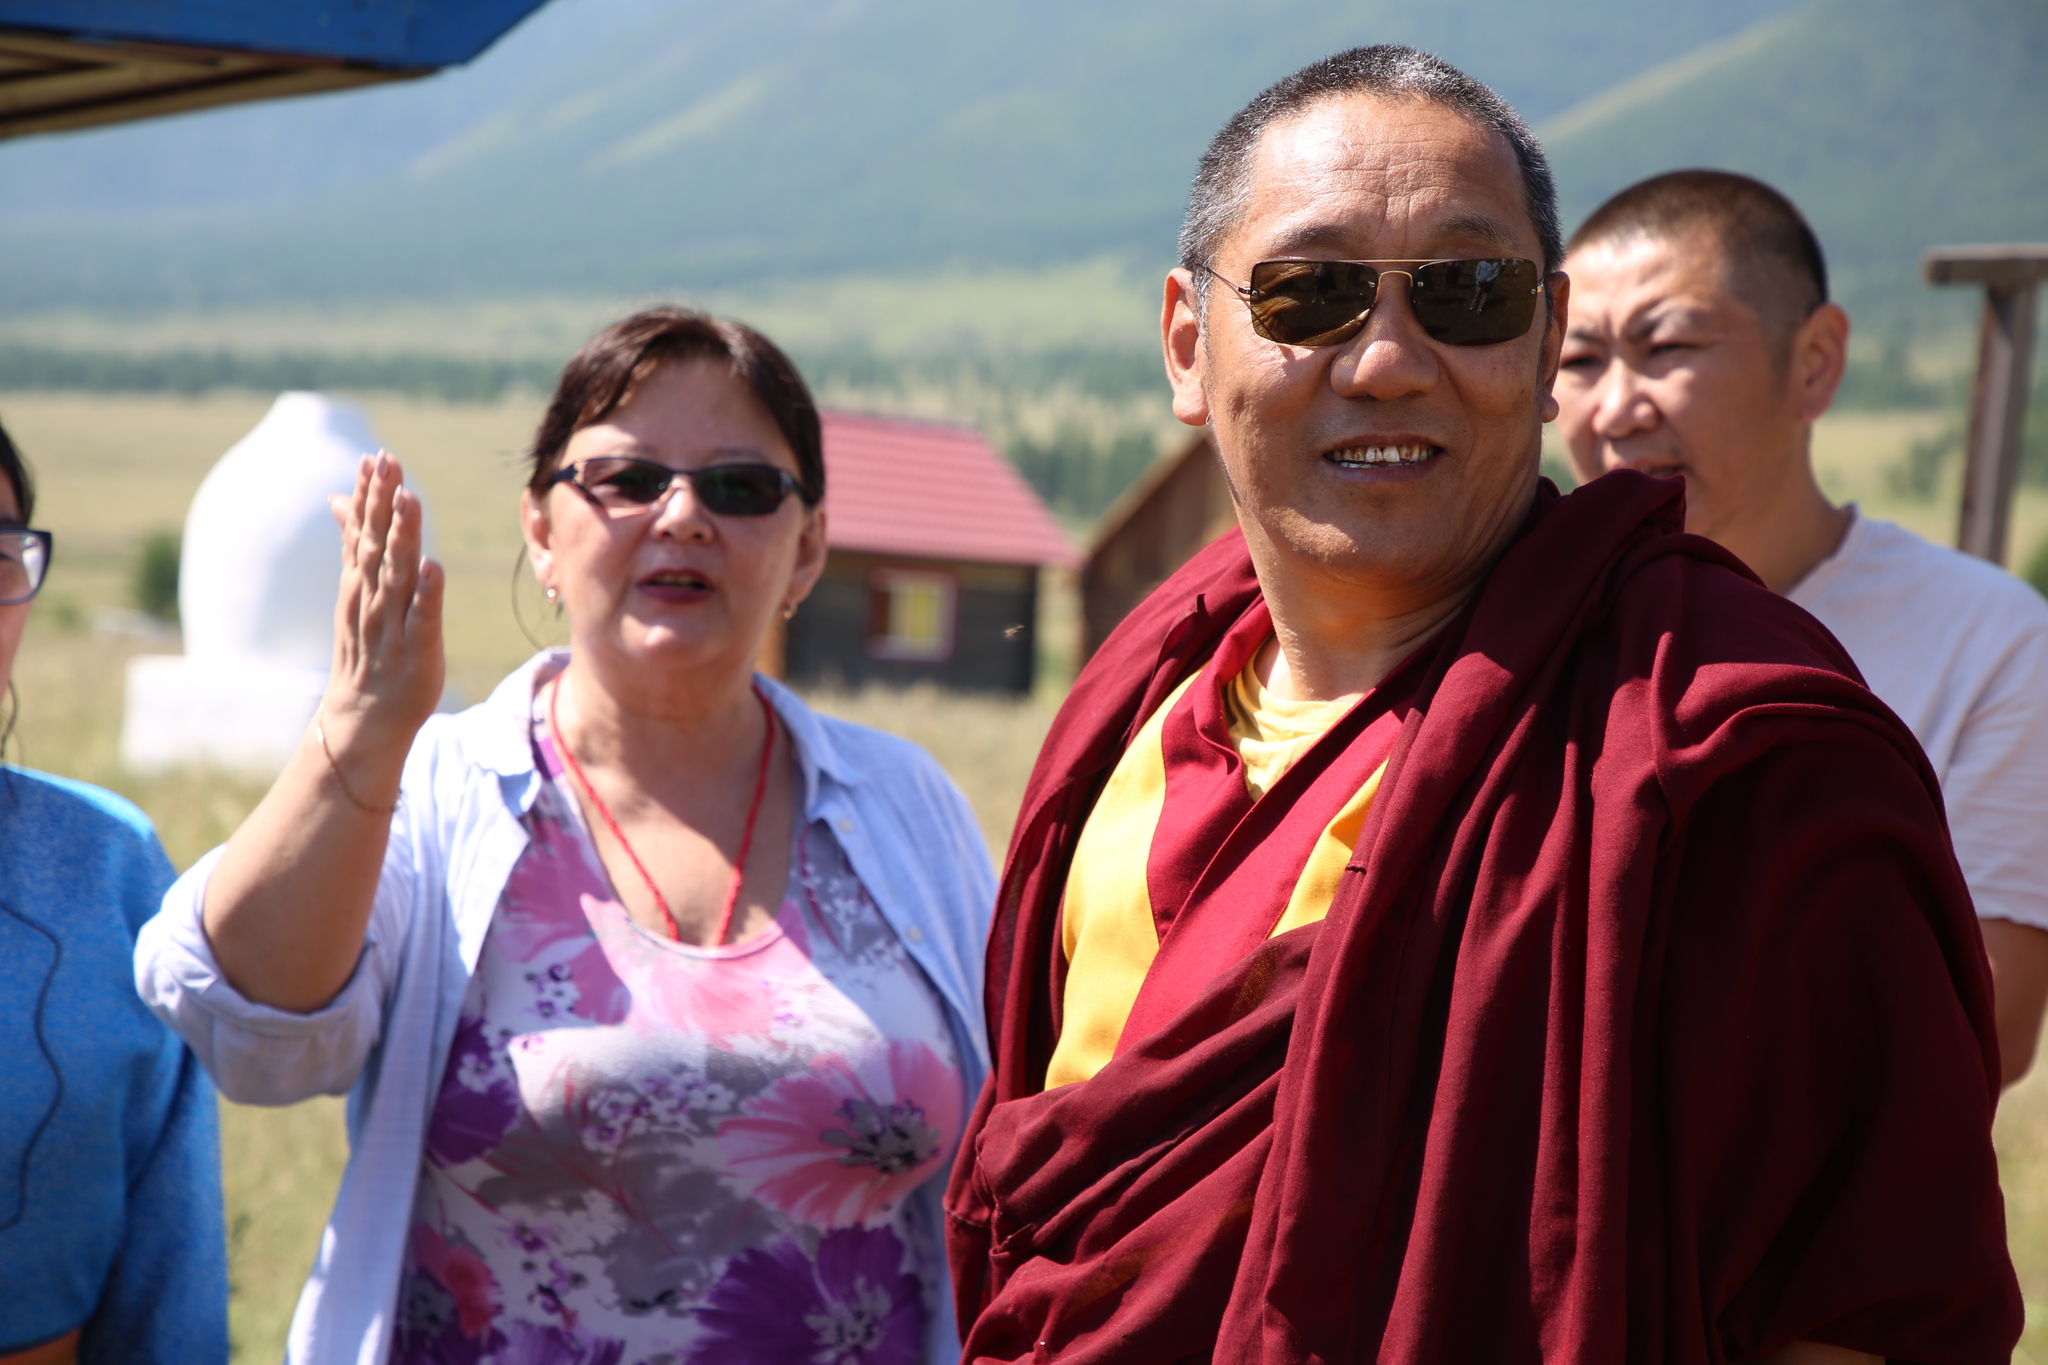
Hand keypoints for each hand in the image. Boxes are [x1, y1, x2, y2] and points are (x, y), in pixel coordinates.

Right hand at [323, 452, 444, 757]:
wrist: (363, 720)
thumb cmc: (368, 651)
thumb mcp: (356, 594)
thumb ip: (354, 545)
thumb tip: (340, 499)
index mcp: (361, 585)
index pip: (363, 533)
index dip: (368, 496)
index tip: (374, 458)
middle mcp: (373, 600)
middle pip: (376, 545)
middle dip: (381, 504)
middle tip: (387, 462)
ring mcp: (393, 627)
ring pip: (396, 576)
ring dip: (402, 537)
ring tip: (408, 499)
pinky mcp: (418, 653)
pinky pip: (423, 620)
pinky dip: (427, 595)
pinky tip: (434, 567)